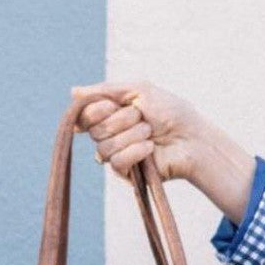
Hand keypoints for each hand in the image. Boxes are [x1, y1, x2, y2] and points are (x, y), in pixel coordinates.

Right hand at [72, 81, 256, 223]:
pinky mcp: (127, 174)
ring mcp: (118, 155)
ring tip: (150, 133)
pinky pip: (117, 163)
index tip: (112, 105)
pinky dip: (134, 152)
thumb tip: (72, 91)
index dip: (94, 111)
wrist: (191, 137)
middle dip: (120, 120)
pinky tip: (150, 149)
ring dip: (131, 136)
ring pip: (105, 148)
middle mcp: (111, 134)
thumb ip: (105, 90)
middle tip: (142, 117)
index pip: (85, 116)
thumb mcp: (139, 90)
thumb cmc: (170, 111)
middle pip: (95, 131)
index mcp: (111, 114)